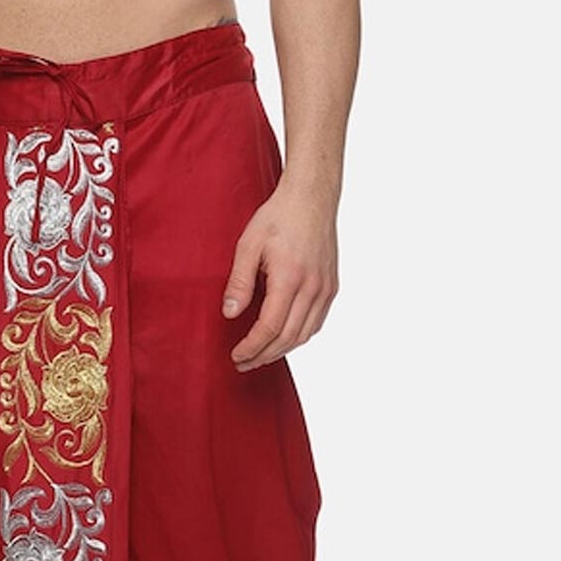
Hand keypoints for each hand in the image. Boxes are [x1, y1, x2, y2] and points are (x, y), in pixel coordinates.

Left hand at [221, 179, 338, 371]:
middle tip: (242, 363)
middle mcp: (312, 287)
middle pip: (287, 337)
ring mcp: (325, 288)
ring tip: (259, 356)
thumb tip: (229, 314)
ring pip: (304, 335)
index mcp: (290, 277)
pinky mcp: (331, 287)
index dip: (251, 347)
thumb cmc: (279, 216)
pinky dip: (298, 337)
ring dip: (280, 351)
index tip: (236, 356)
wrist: (312, 197)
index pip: (270, 327)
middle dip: (263, 356)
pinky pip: (315, 323)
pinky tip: (282, 339)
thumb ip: (239, 282)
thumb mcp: (249, 244)